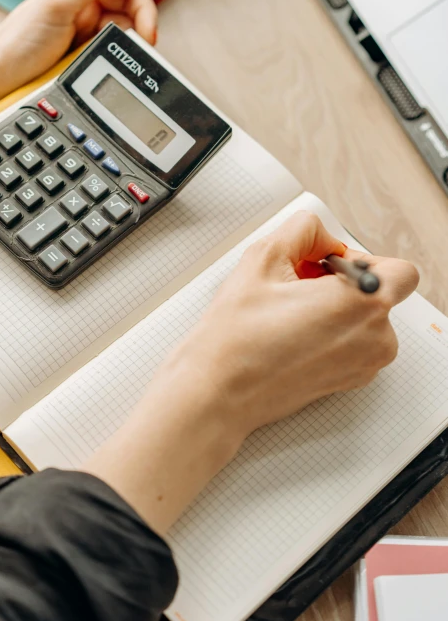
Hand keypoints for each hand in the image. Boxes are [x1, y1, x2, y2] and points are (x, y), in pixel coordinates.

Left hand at [0, 0, 156, 126]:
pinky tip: (104, 70)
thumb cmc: (16, 45)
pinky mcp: (83, 62)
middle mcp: (85, 11)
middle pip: (131, 17)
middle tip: (138, 53)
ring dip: (125, 52)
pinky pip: (110, 60)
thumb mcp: (55, 3)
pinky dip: (113, 66)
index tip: (147, 34)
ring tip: (115, 62)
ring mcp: (85, 39)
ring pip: (123, 41)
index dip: (144, 10)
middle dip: (139, 33)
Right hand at [168, 211, 419, 436]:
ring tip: (290, 315)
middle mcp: (375, 337)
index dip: (363, 261)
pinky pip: (354, 343)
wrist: (219, 391)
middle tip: (298, 290)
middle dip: (342, 284)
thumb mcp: (264, 257)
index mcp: (364, 303)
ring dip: (336, 309)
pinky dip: (331, 333)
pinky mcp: (350, 381)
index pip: (399, 271)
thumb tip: (323, 237)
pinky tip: (293, 335)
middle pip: (378, 293)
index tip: (330, 267)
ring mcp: (364, 364)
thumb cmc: (238, 336)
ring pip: (364, 319)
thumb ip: (304, 230)